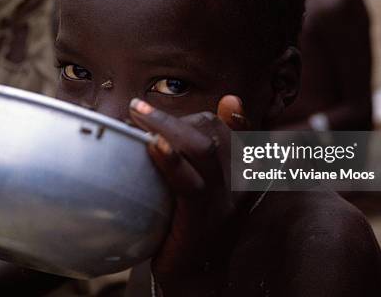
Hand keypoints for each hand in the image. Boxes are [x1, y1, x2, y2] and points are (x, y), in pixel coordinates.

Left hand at [129, 95, 249, 293]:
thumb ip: (197, 156)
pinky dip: (171, 161)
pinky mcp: (199, 219)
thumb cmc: (191, 226)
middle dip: (175, 117)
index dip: (228, 117)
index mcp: (242, 175)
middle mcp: (237, 185)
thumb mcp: (202, 189)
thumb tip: (190, 120)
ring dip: (167, 125)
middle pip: (212, 133)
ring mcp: (219, 202)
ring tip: (137, 113)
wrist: (197, 278)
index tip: (226, 102)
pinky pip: (188, 184)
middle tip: (139, 109)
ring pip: (201, 150)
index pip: (239, 132)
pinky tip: (152, 145)